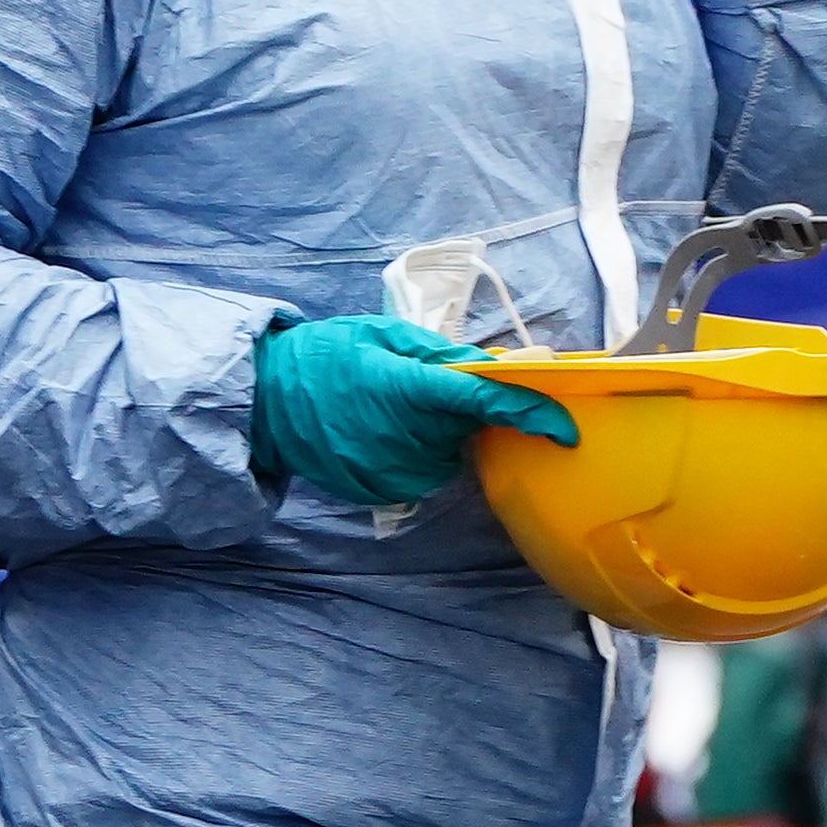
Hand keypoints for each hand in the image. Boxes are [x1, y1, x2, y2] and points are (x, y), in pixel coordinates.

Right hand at [252, 312, 577, 505]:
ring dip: (434, 431)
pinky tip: (376, 432)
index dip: (531, 414)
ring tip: (385, 408)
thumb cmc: (322, 357)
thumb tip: (495, 365)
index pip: (484, 402)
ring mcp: (392, 470)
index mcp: (407, 387)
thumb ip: (440, 353)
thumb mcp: (379, 335)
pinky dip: (412, 451)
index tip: (564, 426)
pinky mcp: (382, 491)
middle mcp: (405, 436)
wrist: (263, 402)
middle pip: (467, 427)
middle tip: (416, 385)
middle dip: (460, 408)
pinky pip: (421, 470)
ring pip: (445, 451)